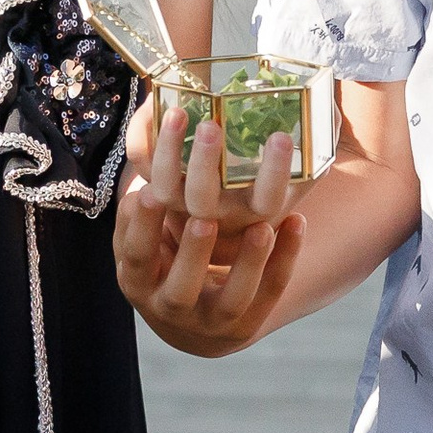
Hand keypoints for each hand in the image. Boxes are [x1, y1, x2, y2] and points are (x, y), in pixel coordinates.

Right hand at [112, 93, 303, 356]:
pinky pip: (271, 292)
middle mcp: (171, 305)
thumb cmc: (163, 253)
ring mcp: (212, 319)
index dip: (139, 227)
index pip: (136, 255)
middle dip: (193, 249)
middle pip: (181, 283)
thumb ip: (147, 183)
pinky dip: (284, 259)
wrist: (191, 319)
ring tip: (262, 226)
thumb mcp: (142, 228)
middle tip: (202, 216)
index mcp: (138, 279)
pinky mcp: (249, 321)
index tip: (147, 189)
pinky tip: (296, 222)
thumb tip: (154, 111)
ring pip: (232, 297)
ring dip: (248, 262)